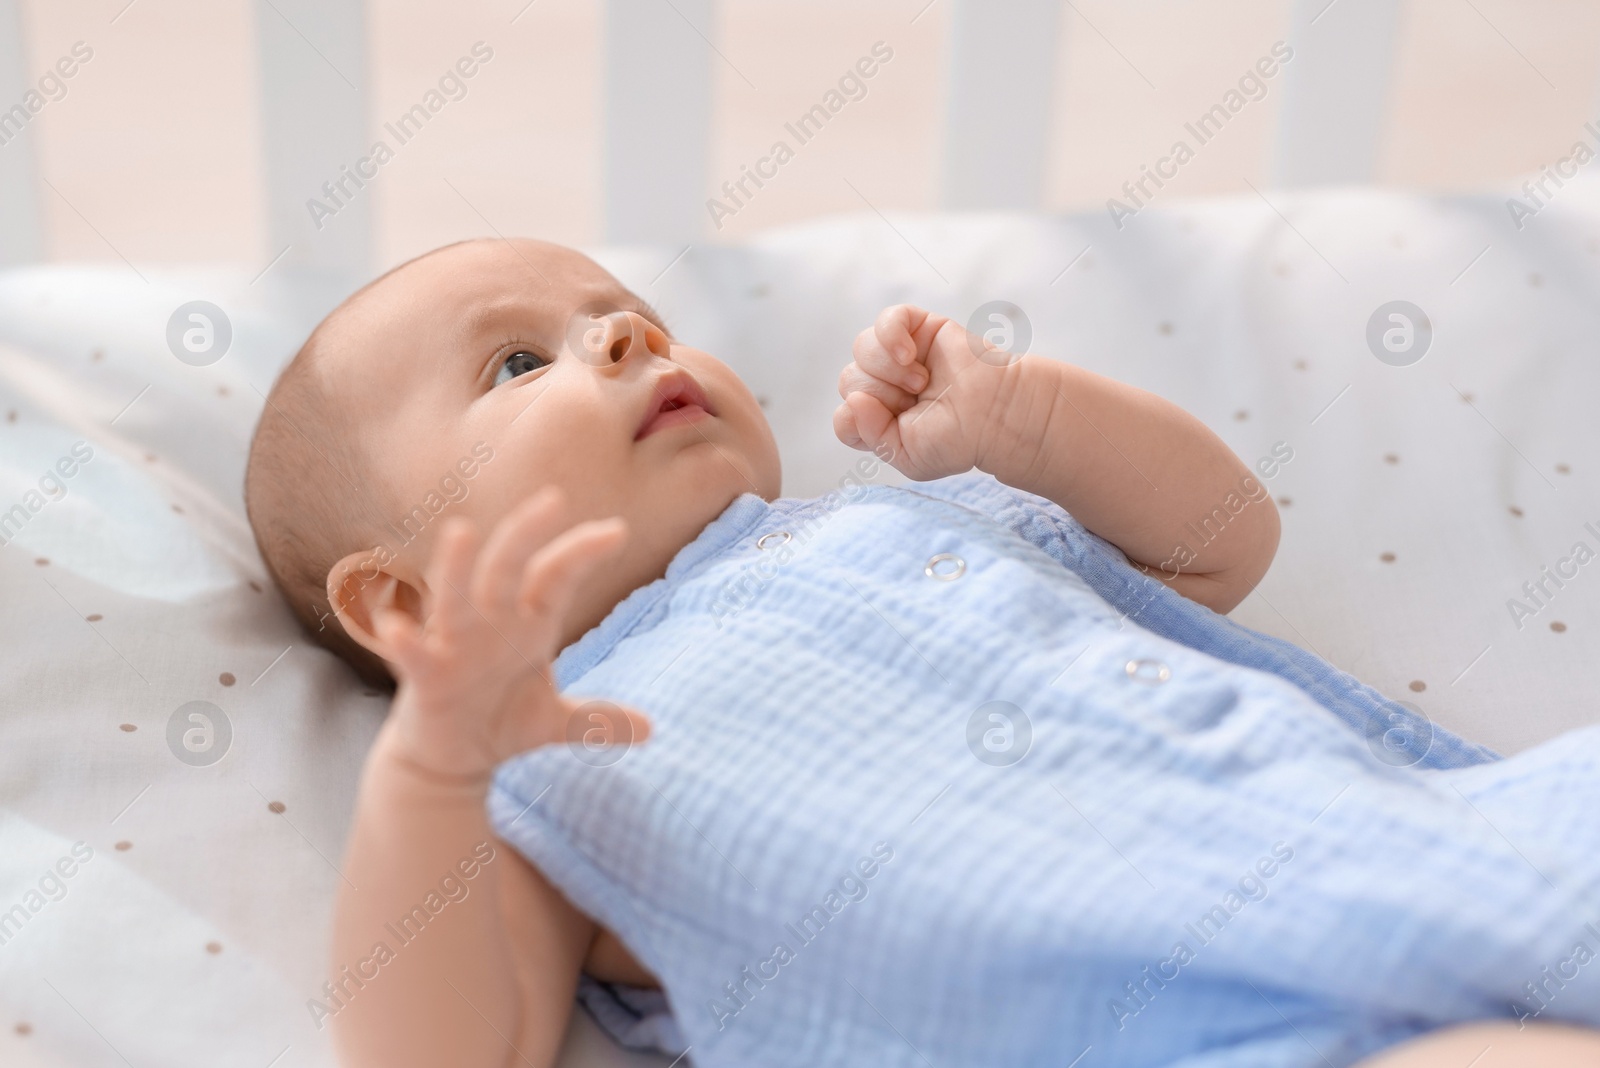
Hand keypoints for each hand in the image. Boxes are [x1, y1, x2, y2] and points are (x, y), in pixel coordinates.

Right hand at [373, 487, 650, 781]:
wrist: (451, 759)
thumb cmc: (500, 721)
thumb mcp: (556, 723)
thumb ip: (598, 721)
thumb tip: (651, 729)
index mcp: (526, 624)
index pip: (554, 576)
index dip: (581, 553)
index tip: (618, 531)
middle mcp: (490, 624)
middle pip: (507, 570)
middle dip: (526, 535)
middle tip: (552, 500)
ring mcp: (454, 647)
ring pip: (455, 599)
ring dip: (456, 567)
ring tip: (460, 530)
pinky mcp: (425, 677)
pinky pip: (413, 655)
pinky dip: (404, 642)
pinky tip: (397, 627)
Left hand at [833, 304, 1028, 481]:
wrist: (996, 414)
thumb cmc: (957, 439)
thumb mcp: (906, 455)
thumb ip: (869, 435)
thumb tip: (853, 400)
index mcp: (880, 418)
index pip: (844, 416)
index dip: (861, 421)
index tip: (895, 424)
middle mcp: (886, 384)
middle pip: (850, 379)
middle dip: (882, 394)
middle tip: (916, 401)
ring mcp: (900, 354)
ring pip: (862, 349)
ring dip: (888, 369)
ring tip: (921, 381)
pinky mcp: (920, 327)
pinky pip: (887, 318)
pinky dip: (891, 335)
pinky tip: (908, 354)